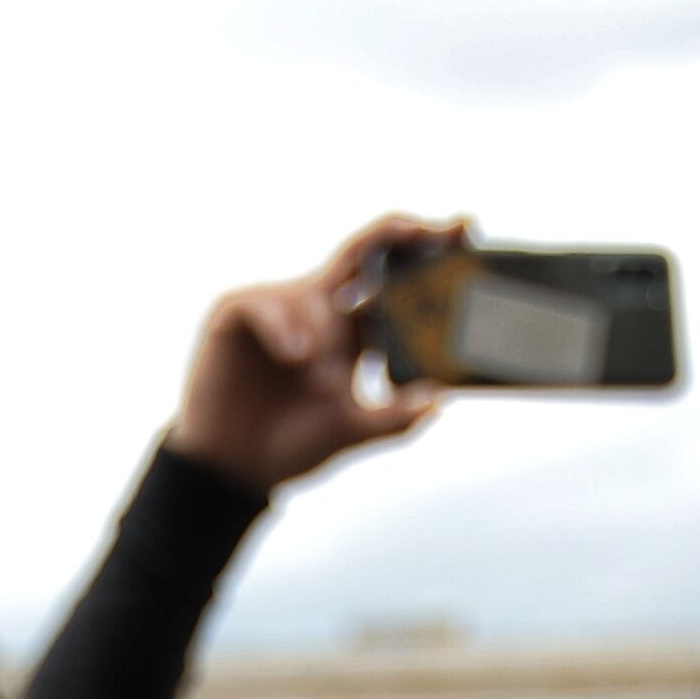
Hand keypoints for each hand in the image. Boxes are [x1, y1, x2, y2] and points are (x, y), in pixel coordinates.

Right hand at [166, 215, 455, 494]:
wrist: (235, 468)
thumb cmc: (292, 444)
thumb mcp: (352, 430)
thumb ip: (394, 418)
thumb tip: (439, 401)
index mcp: (351, 330)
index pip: (393, 281)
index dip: (424, 254)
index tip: (464, 230)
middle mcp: (320, 308)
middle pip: (364, 252)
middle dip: (398, 233)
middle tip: (426, 229)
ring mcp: (279, 307)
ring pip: (314, 290)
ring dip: (325, 329)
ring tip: (322, 376)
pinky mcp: (237, 313)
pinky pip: (265, 305)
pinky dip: (283, 326)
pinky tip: (296, 353)